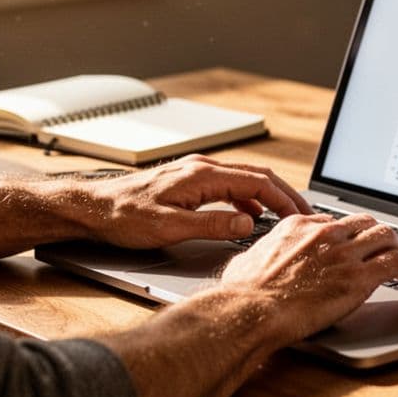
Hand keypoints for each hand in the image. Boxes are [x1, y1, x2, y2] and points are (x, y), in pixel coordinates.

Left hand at [77, 154, 311, 248]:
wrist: (93, 207)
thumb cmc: (124, 216)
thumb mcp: (170, 228)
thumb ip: (213, 226)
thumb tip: (248, 226)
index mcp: (202, 176)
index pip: (257, 183)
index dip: (284, 199)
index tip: (301, 215)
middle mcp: (201, 168)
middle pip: (256, 176)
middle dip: (284, 194)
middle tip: (304, 214)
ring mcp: (195, 173)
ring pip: (243, 180)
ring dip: (267, 197)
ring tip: (284, 216)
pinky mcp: (188, 182)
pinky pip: (228, 186)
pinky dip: (247, 199)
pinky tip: (249, 217)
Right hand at [216, 212, 397, 341]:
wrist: (250, 310)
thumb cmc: (243, 293)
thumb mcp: (249, 259)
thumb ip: (262, 254)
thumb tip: (257, 260)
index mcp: (299, 226)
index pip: (337, 222)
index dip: (352, 235)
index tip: (358, 247)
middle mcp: (325, 234)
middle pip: (367, 223)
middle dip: (382, 235)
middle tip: (392, 250)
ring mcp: (344, 253)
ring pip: (388, 236)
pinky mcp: (358, 277)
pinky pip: (396, 263)